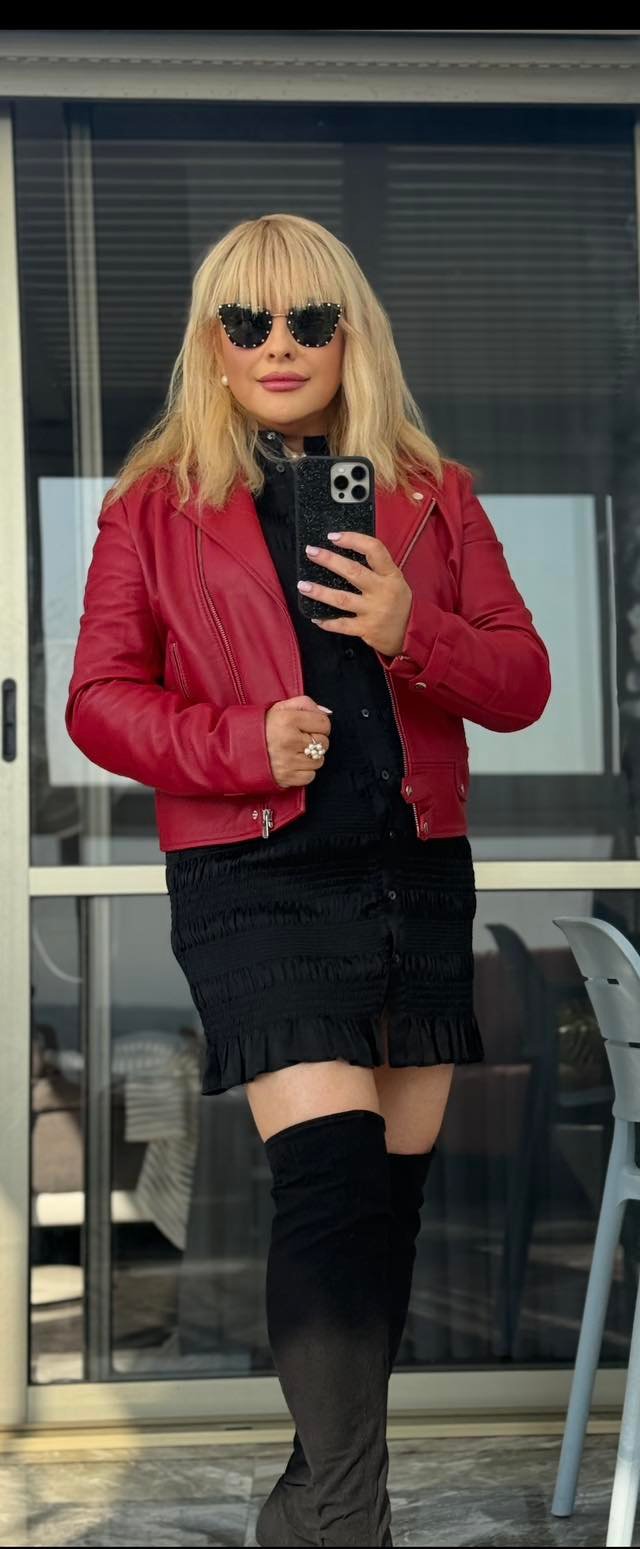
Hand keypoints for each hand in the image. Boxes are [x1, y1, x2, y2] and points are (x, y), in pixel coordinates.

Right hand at [265, 695, 331, 788]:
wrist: (235, 749)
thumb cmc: (260, 727)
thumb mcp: (279, 707)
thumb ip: (305, 704)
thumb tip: (327, 713)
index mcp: (288, 719)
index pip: (324, 724)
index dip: (319, 725)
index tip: (308, 727)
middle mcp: (290, 740)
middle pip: (324, 743)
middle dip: (315, 741)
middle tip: (300, 740)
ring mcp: (288, 761)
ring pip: (319, 761)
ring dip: (310, 758)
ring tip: (295, 752)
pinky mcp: (286, 777)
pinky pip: (310, 776)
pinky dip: (304, 772)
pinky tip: (292, 764)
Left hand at [298, 533, 411, 657]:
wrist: (412, 634)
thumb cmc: (398, 602)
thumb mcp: (395, 580)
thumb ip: (376, 568)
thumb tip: (346, 550)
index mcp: (391, 575)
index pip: (374, 550)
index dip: (353, 540)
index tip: (333, 536)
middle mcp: (382, 591)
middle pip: (353, 572)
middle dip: (330, 560)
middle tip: (311, 552)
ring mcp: (373, 611)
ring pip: (342, 599)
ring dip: (320, 592)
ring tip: (303, 585)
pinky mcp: (366, 629)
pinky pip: (342, 625)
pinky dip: (327, 622)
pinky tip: (315, 617)